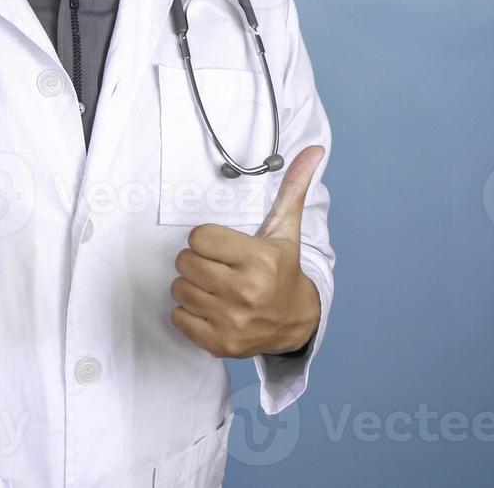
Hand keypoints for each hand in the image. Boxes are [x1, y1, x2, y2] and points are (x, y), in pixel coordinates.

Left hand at [168, 144, 324, 358]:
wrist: (295, 322)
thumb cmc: (282, 270)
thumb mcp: (285, 230)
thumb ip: (292, 188)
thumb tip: (314, 149)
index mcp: (258, 261)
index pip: (198, 238)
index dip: (207, 239)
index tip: (222, 247)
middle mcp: (245, 293)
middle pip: (185, 263)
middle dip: (196, 261)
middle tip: (217, 266)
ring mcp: (231, 322)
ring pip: (179, 289)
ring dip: (191, 286)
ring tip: (215, 286)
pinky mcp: (219, 344)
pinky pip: (179, 318)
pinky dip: (189, 312)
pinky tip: (212, 307)